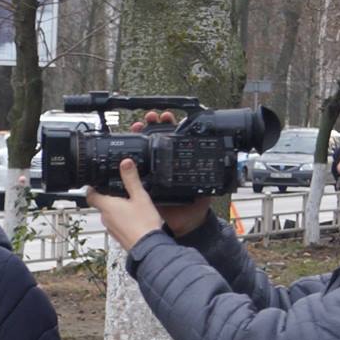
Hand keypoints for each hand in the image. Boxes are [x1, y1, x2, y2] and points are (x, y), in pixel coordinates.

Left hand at [89, 158, 169, 251]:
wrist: (149, 248)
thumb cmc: (144, 224)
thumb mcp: (140, 196)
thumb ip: (131, 179)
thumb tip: (125, 163)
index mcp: (107, 206)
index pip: (90, 195)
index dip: (91, 188)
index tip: (95, 183)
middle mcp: (105, 218)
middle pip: (102, 204)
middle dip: (109, 198)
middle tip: (121, 192)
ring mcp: (111, 229)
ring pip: (109, 215)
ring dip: (117, 210)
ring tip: (131, 205)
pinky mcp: (118, 237)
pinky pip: (117, 225)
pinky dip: (122, 220)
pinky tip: (135, 219)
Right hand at [127, 110, 213, 235]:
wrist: (186, 224)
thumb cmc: (195, 206)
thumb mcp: (202, 186)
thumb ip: (205, 175)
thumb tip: (212, 162)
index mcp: (177, 163)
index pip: (171, 139)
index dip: (168, 126)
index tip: (166, 116)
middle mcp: (163, 166)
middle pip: (154, 140)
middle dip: (151, 125)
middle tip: (150, 117)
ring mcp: (151, 174)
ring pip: (143, 151)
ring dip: (139, 136)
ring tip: (139, 125)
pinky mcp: (142, 185)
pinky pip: (134, 171)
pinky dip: (129, 160)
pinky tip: (127, 148)